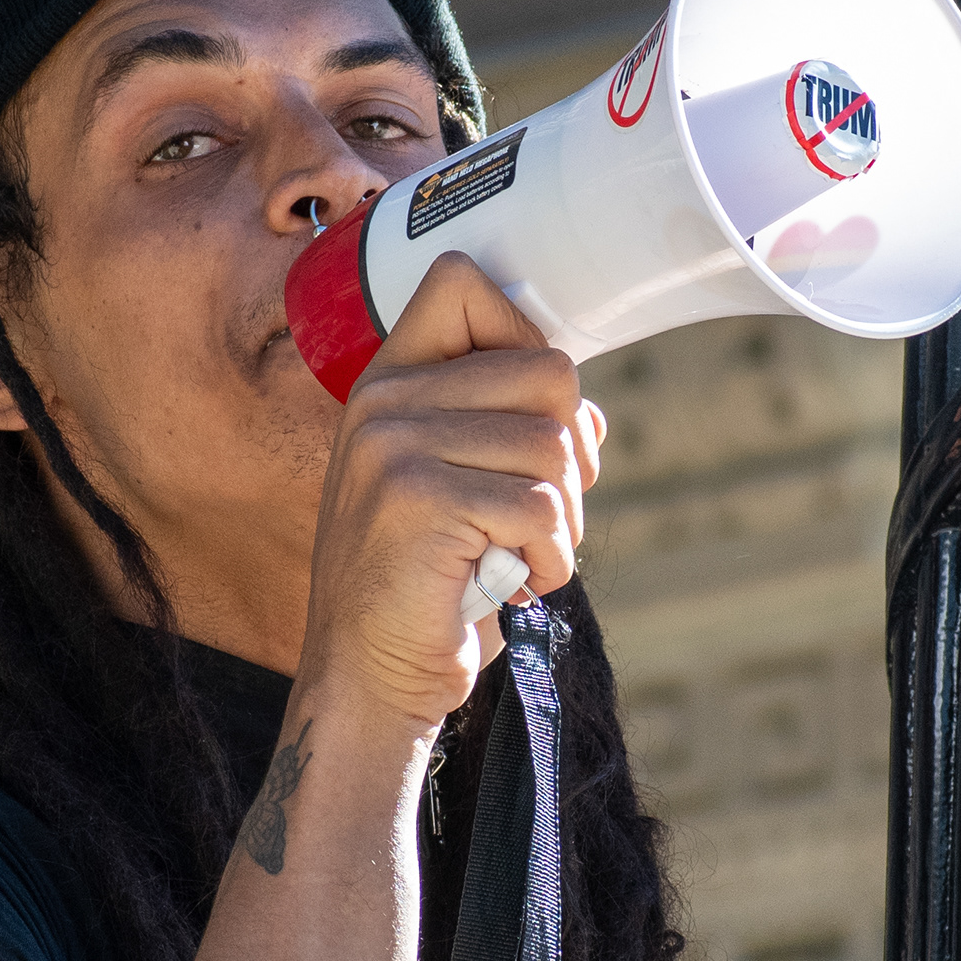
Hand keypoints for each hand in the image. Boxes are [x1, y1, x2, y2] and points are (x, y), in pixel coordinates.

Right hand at [295, 251, 605, 726]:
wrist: (371, 677)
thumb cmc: (430, 585)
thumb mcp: (463, 489)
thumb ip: (511, 432)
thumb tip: (588, 417)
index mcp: (389, 383)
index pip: (462, 283)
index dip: (524, 337)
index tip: (524, 414)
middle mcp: (384, 402)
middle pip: (549, 372)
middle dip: (570, 454)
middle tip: (539, 515)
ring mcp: (394, 447)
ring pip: (556, 445)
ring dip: (565, 518)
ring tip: (524, 556)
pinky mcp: (418, 499)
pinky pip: (540, 505)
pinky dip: (553, 556)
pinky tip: (520, 584)